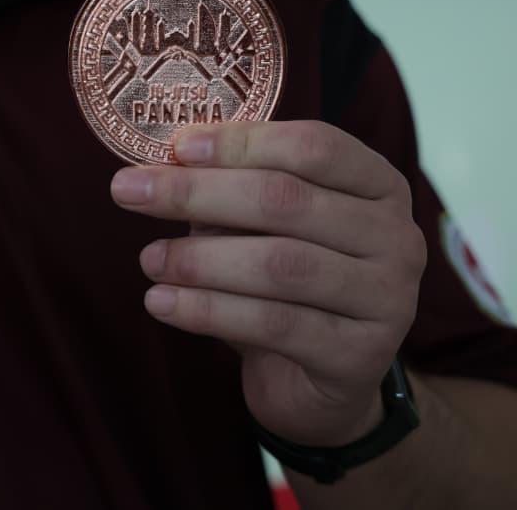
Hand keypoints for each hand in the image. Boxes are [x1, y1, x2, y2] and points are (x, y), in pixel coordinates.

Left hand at [110, 121, 426, 445]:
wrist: (319, 384)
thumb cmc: (285, 283)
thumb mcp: (261, 226)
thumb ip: (229, 191)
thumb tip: (162, 166)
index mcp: (377, 186)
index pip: (314, 146)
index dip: (241, 142)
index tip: (176, 146)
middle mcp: (396, 237)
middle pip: (287, 200)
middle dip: (197, 193)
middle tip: (128, 192)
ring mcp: (388, 299)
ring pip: (280, 265)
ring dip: (199, 258)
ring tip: (148, 260)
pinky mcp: (360, 356)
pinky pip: (273, 324)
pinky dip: (207, 310)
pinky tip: (161, 303)